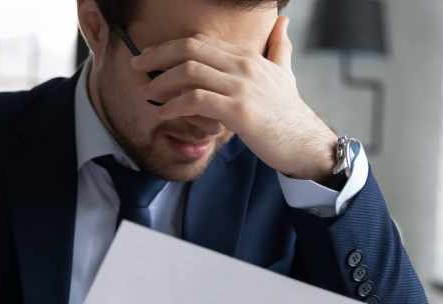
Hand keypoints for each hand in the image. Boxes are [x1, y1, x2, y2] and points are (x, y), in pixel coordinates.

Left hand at [131, 16, 337, 181]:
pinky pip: (196, 100)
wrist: (305, 143)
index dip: (170, 47)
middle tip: (137, 67)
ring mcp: (241, 87)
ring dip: (162, 82)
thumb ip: (279, 46)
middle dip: (157, 57)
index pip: (200, 42)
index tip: (150, 56)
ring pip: (190, 72)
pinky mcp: (238, 111)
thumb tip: (283, 22)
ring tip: (148, 93)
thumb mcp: (285, 73)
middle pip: (190, 50)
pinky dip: (174, 105)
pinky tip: (163, 114)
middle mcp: (243, 66)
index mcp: (247, 56)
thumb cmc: (290, 112)